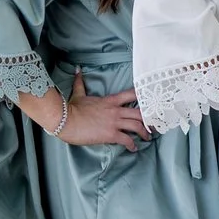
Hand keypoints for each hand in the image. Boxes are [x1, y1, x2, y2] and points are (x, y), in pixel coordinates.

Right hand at [25, 70, 148, 151]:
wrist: (65, 120)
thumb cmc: (71, 108)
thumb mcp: (78, 94)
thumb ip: (80, 82)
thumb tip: (77, 69)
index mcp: (110, 100)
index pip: (131, 95)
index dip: (143, 98)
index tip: (151, 102)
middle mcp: (116, 110)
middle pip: (139, 113)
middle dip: (149, 119)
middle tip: (154, 124)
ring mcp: (114, 122)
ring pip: (137, 126)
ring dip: (144, 133)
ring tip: (147, 138)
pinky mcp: (110, 134)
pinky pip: (127, 140)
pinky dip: (132, 145)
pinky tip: (133, 148)